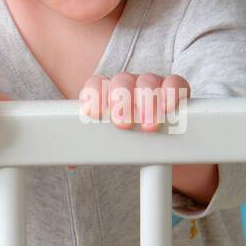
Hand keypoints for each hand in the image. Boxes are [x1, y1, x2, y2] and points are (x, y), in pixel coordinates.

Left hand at [67, 71, 189, 169]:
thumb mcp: (106, 141)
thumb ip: (90, 148)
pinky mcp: (174, 89)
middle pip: (121, 81)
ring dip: (147, 103)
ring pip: (147, 82)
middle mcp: (128, 84)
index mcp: (107, 91)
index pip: (96, 84)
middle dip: (121, 103)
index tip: (94, 113)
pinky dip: (172, 92)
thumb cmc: (124, 135)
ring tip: (148, 127)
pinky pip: (174, 83)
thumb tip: (71, 164)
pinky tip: (169, 107)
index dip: (94, 95)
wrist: (152, 134)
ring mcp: (151, 84)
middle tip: (123, 125)